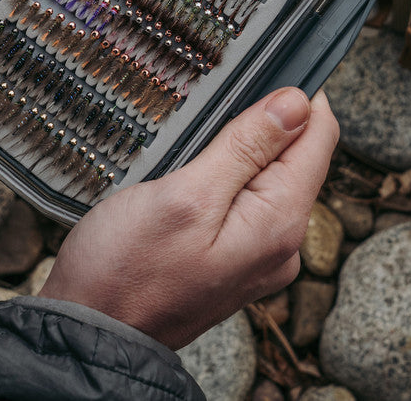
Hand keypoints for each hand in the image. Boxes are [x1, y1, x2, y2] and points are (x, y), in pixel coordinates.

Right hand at [39, 87, 338, 349]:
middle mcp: (281, 242)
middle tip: (201, 122)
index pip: (320, 136)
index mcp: (280, 222)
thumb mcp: (186, 195)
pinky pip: (243, 202)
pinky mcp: (231, 258)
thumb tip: (297, 103)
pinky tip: (183, 180)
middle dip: (256, 125)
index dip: (293, 96)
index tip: (253, 76)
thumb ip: (246, 147)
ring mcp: (257, 254)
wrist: (90, 333)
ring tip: (184, 153)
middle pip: (294, 155)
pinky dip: (219, 179)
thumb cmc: (126, 271)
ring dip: (233, 151)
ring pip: (265, 176)